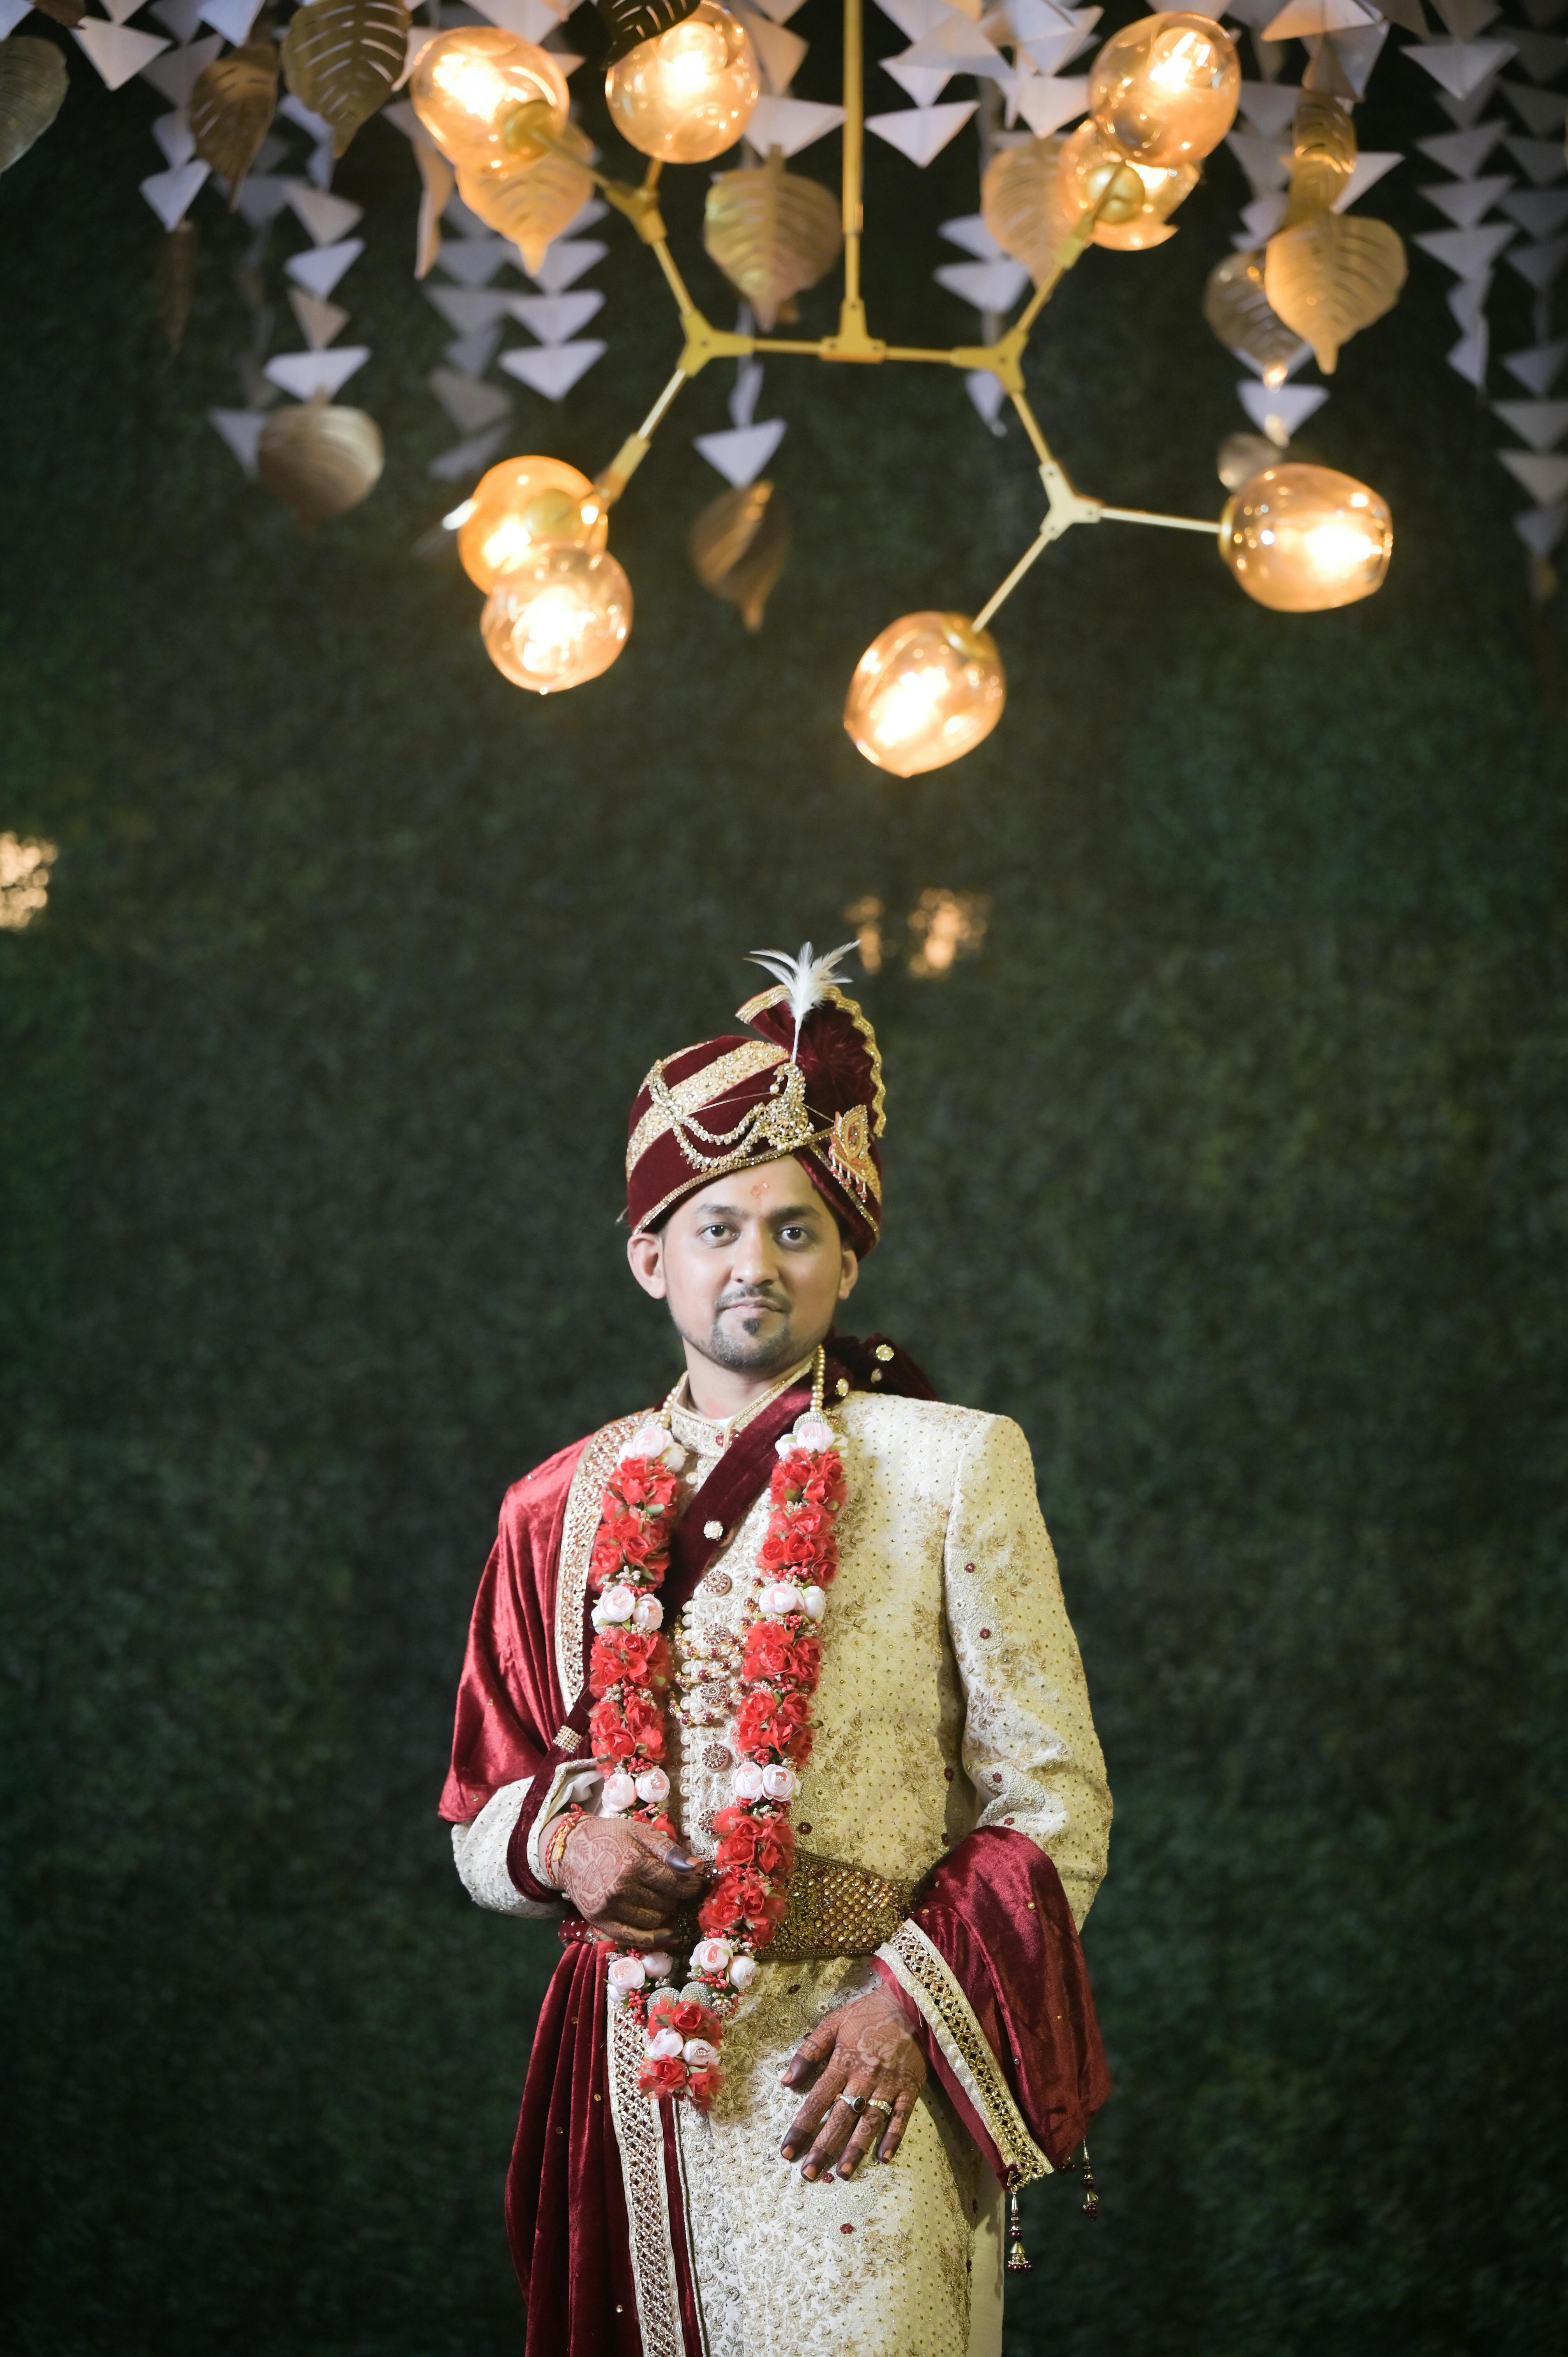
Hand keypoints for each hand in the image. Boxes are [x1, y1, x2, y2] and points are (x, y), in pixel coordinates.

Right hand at [557, 1814, 707, 1945]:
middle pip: (666, 1902)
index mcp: (633, 1861)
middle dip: (678, 1896)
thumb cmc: (609, 1837)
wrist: (570, 1850)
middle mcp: (620, 1887)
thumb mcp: (640, 1831)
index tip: (698, 1882)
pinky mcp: (600, 1922)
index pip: (675, 1882)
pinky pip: (634, 1938)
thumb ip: (668, 1849)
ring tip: (667, 1900)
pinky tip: (670, 1934)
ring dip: (667, 1913)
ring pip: (654, 1920)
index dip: (692, 1884)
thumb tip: (697, 1867)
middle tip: (679, 1888)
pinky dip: (655, 1939)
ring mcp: (609, 1907)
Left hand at [778, 1987, 926, 2180]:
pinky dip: (893, 2137)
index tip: (787, 2150)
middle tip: (808, 2174)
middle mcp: (864, 2077)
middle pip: (841, 2117)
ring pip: (869, 2122)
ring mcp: (888, 2085)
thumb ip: (809, 2051)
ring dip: (855, 2149)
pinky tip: (884, 2158)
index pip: (817, 2100)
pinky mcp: (910, 2088)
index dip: (802, 2126)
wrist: (909, 2002)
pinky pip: (901, 2117)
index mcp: (843, 2062)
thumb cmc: (867, 2014)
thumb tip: (786, 2081)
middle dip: (823, 2147)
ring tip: (842, 2173)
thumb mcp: (833, 2023)